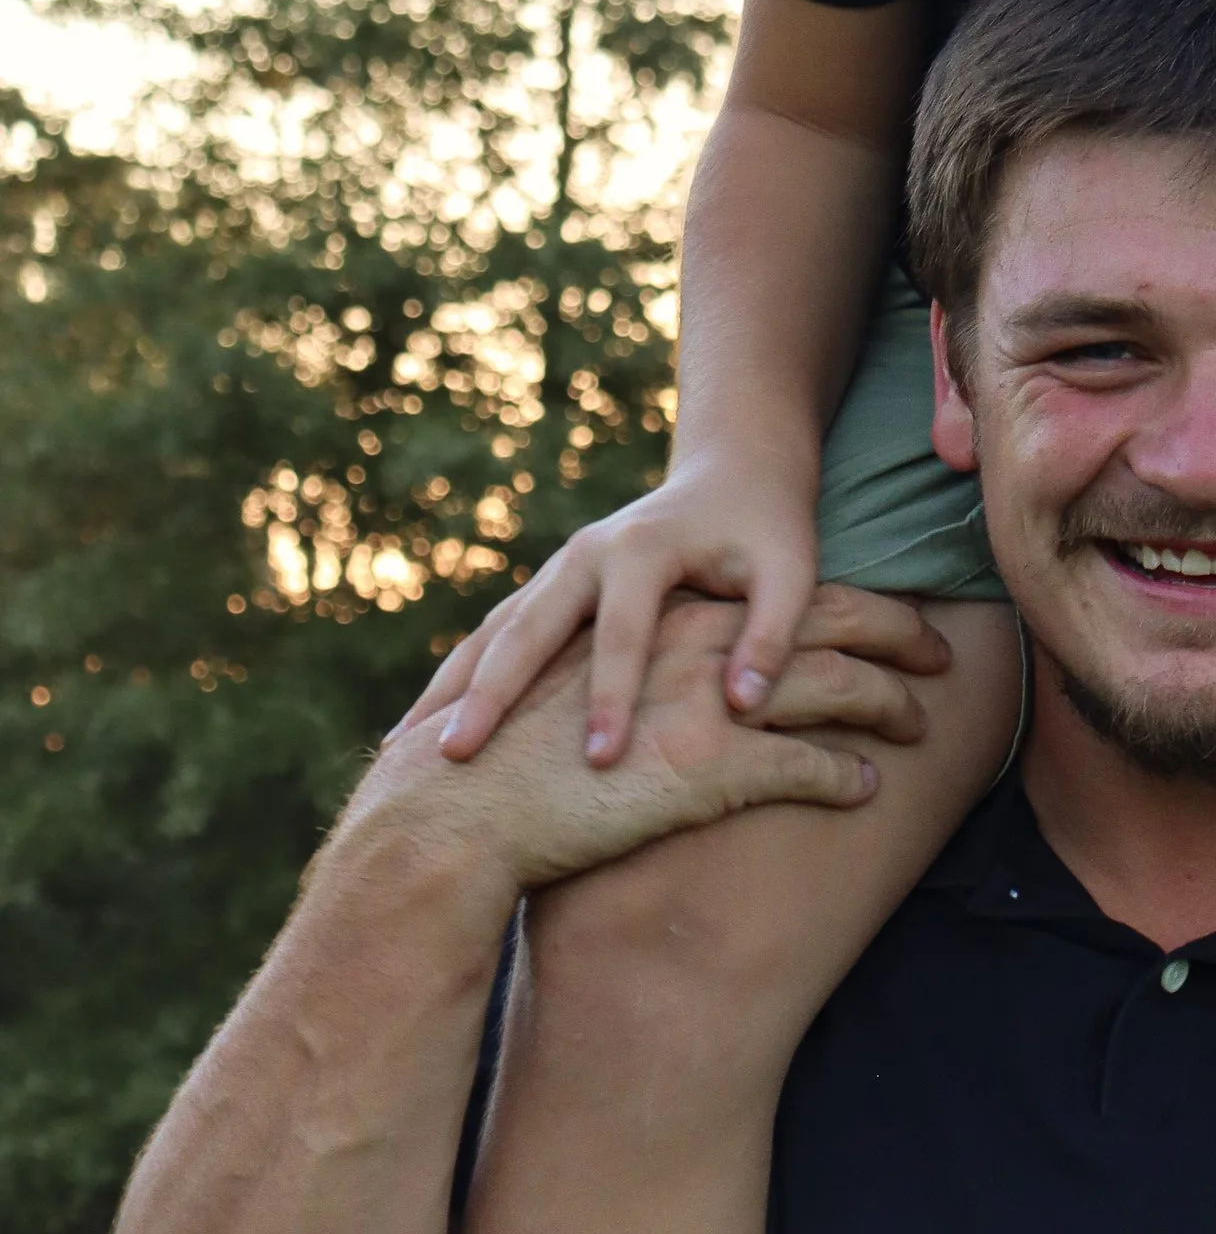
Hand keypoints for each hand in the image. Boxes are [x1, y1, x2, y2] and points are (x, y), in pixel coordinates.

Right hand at [361, 583, 957, 901]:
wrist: (451, 817)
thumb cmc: (499, 768)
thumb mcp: (568, 697)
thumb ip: (628, 676)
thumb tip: (681, 684)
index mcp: (656, 615)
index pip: (772, 596)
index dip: (841, 605)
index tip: (892, 621)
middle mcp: (682, 645)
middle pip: (819, 622)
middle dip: (887, 635)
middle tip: (940, 651)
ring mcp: (694, 706)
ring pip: (823, 690)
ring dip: (881, 702)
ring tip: (924, 721)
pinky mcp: (698, 768)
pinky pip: (794, 767)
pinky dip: (837, 776)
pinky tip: (866, 790)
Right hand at [416, 455, 826, 764]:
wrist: (731, 474)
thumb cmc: (768, 531)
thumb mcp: (790, 571)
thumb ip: (772, 634)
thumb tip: (745, 706)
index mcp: (642, 549)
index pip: (622, 633)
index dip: (613, 696)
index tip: (599, 760)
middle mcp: (585, 556)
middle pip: (528, 628)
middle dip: (491, 692)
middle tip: (455, 756)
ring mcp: (557, 572)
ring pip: (495, 633)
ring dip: (454, 687)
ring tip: (407, 752)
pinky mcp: (549, 590)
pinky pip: (492, 638)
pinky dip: (456, 681)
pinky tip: (418, 731)